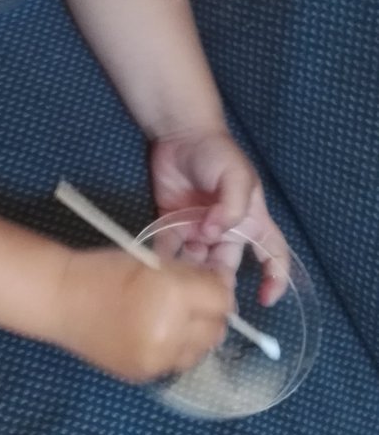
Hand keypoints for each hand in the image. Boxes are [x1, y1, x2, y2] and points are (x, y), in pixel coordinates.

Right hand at [55, 248, 231, 381]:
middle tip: (193, 302)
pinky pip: (175, 364)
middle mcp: (171, 332)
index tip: (211, 284)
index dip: (220, 290)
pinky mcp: (144, 375)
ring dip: (195, 336)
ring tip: (174, 320)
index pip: (222, 301)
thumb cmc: (105, 270)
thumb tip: (224, 286)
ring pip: (200, 352)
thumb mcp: (154, 263)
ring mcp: (157, 359)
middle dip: (211, 315)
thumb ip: (192, 275)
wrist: (61, 299)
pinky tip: (156, 334)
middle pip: (216, 330)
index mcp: (173, 295)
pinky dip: (173, 350)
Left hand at [150, 128, 288, 306]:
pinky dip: (164, 260)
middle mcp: (226, 233)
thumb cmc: (217, 153)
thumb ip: (233, 207)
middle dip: (218, 286)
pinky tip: (158, 266)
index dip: (275, 278)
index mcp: (251, 222)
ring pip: (197, 265)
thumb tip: (215, 234)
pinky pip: (169, 250)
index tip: (265, 299)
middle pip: (226, 269)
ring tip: (180, 282)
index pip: (273, 255)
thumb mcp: (236, 175)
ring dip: (189, 275)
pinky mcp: (172, 226)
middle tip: (207, 298)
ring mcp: (198, 231)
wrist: (179, 135)